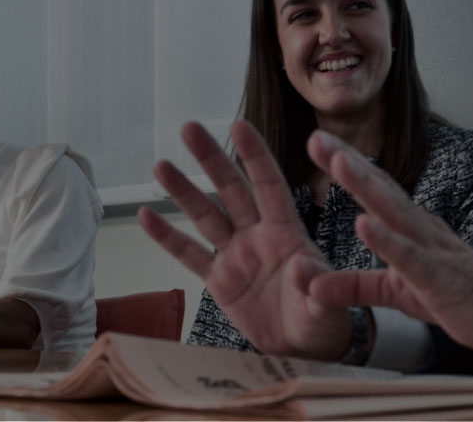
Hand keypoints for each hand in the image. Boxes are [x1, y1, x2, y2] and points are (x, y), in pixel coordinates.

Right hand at [139, 121, 350, 360]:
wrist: (303, 348)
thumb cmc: (322, 320)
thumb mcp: (326, 305)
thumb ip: (315, 284)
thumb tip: (301, 266)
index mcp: (287, 232)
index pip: (269, 185)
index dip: (255, 156)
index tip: (239, 125)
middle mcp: (257, 234)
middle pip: (230, 190)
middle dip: (211, 159)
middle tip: (189, 128)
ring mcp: (235, 254)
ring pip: (205, 216)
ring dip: (183, 191)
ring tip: (161, 165)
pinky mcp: (218, 279)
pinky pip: (189, 255)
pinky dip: (167, 237)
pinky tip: (146, 216)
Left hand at [304, 131, 472, 350]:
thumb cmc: (449, 292)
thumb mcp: (392, 292)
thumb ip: (353, 286)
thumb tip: (311, 284)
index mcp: (408, 225)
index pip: (376, 186)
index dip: (347, 162)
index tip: (318, 139)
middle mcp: (418, 228)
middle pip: (380, 188)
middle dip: (347, 161)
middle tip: (316, 136)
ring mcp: (429, 248)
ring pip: (394, 212)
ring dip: (365, 186)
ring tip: (339, 162)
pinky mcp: (437, 277)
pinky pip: (409, 256)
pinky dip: (386, 240)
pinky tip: (363, 224)